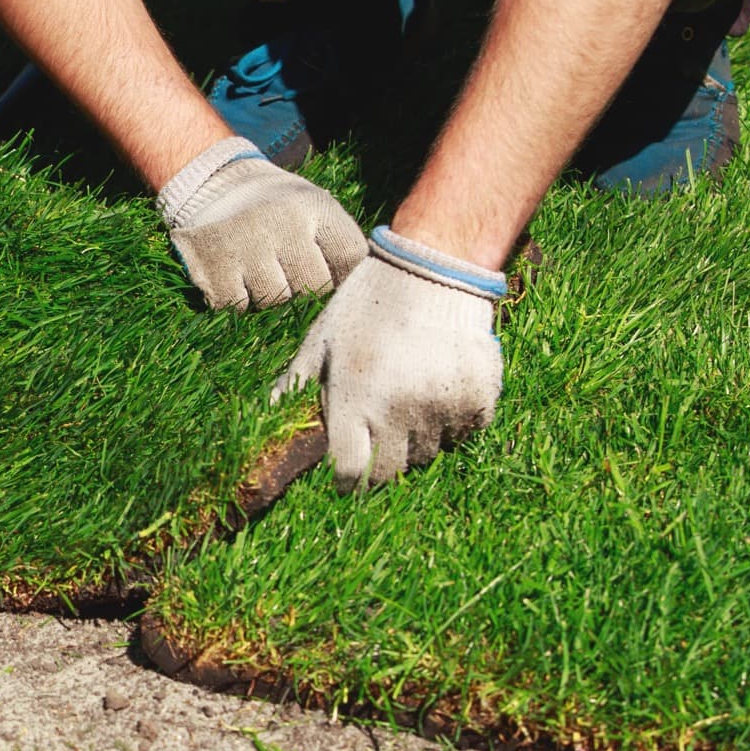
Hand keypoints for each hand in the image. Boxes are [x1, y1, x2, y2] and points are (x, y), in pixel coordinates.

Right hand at [157, 137, 365, 310]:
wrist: (211, 183)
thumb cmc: (274, 207)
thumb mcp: (312, 206)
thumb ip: (339, 242)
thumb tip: (355, 293)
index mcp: (313, 205)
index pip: (350, 258)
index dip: (341, 273)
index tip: (325, 269)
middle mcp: (281, 221)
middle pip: (314, 286)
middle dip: (302, 286)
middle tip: (284, 268)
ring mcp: (245, 243)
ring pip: (274, 300)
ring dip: (267, 295)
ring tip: (258, 270)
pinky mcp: (211, 264)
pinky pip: (237, 305)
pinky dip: (236, 299)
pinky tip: (234, 275)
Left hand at [273, 226, 506, 490]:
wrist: (434, 269)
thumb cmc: (369, 304)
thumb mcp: (323, 338)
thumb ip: (298, 382)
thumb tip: (271, 416)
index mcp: (354, 398)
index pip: (350, 471)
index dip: (345, 480)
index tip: (345, 476)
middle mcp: (398, 411)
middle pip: (390, 471)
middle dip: (378, 463)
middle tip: (376, 436)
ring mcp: (442, 409)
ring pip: (428, 454)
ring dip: (415, 441)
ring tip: (408, 401)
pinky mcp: (478, 401)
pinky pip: (463, 434)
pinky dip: (451, 424)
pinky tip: (438, 391)